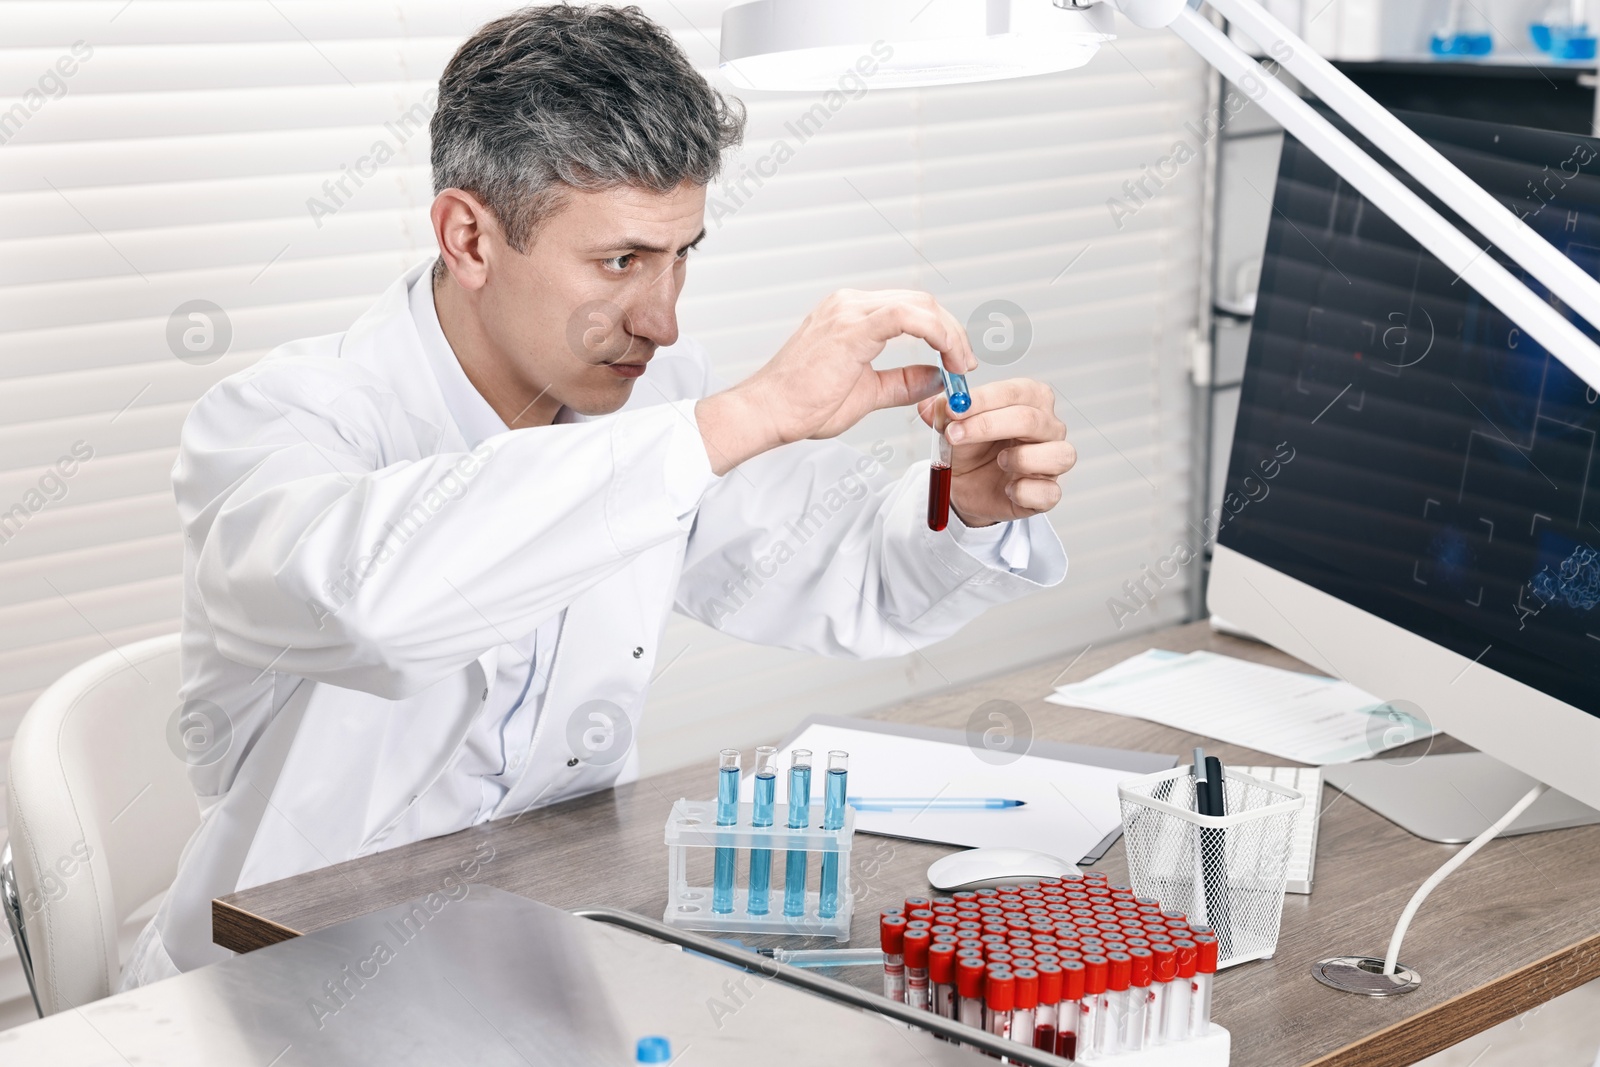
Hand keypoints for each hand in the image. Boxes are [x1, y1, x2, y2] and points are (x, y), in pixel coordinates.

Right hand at [696, 290, 973, 474]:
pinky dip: (936, 334)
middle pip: (921, 302)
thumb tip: (936, 377)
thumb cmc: (801, 404)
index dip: (944, 332)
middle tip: (966, 365)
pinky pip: (907, 318)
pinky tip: (947, 357)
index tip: (958, 361)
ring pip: (920, 305)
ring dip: (950, 335)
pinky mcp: (851, 327)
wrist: (767, 412)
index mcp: (851, 315)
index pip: (911, 309)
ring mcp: (849, 311)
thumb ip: (903, 382)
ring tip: (961, 365)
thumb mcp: (867, 392)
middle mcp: (850, 304)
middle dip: (954, 332)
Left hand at [918, 379, 1074, 526]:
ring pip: (1058, 454)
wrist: (966, 485)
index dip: (983, 399)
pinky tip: (1007, 489)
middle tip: (954, 434)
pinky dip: (1025, 491)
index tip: (952, 408)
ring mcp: (1054, 460)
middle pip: (1030, 420)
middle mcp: (1049, 427)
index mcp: (1031, 400)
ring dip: (1021, 458)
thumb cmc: (970, 448)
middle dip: (987, 426)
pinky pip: (1049, 492)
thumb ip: (943, 412)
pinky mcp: (1049, 492)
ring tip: (998, 461)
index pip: (1015, 391)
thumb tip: (933, 404)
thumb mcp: (953, 426)